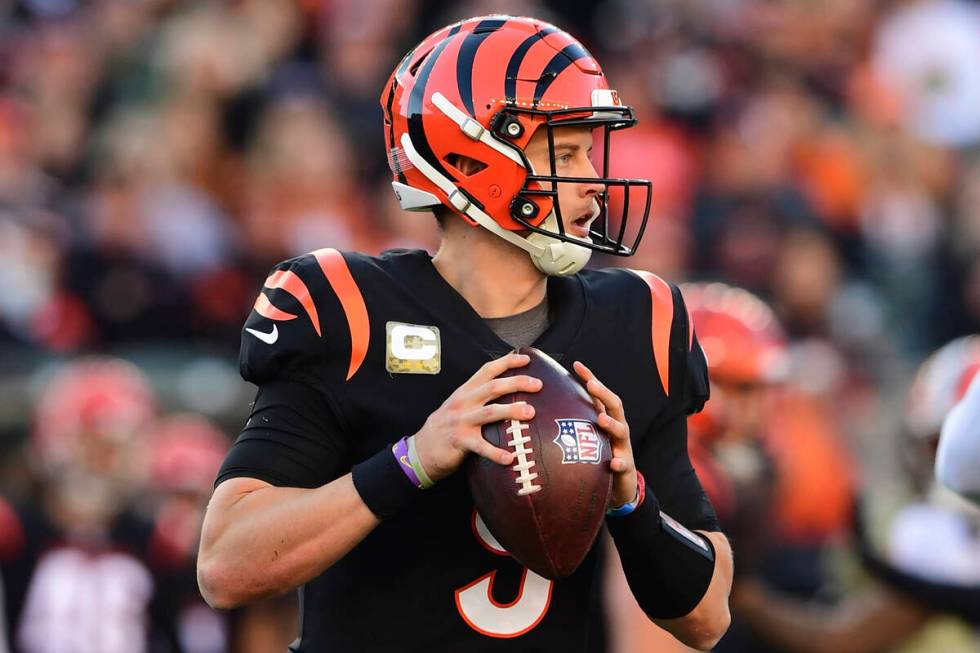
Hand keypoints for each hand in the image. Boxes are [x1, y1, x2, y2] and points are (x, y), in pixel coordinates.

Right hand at [413, 352, 541, 481]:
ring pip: (490, 412)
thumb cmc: (447, 426)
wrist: (421, 448)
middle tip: (538, 384)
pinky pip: (481, 446)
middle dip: (517, 383)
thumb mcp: (459, 405)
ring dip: (511, 411)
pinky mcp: (459, 440)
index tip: (527, 359)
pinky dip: (496, 452)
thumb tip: (507, 388)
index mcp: (465, 391)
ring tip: (530, 412)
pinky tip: (510, 457)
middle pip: (493, 387)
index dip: (507, 362)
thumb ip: (478, 396)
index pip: (487, 370)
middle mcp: (463, 402)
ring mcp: (461, 421)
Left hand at [573, 361, 636, 507]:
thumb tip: (545, 407)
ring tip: (601, 419)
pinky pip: (623, 464)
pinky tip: (613, 462)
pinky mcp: (625, 467)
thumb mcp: (586, 437)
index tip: (576, 364)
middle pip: (614, 405)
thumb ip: (573, 422)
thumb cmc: (598, 457)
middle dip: (603, 393)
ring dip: (611, 424)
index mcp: (606, 419)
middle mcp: (616, 429)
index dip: (590, 378)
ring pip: (621, 431)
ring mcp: (623, 447)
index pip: (599, 394)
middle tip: (591, 384)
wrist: (619, 487)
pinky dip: (619, 462)